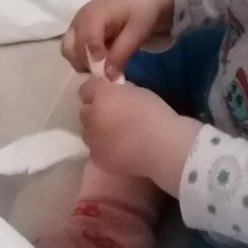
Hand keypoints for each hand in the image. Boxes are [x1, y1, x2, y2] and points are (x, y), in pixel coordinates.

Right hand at [62, 0, 173, 78]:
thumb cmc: (139, 13)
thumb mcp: (136, 33)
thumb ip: (121, 54)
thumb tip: (108, 77)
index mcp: (94, 14)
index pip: (85, 40)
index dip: (93, 60)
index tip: (107, 73)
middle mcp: (79, 19)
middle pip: (71, 49)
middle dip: (87, 64)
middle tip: (107, 71)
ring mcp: (75, 25)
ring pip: (67, 51)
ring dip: (82, 63)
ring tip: (102, 65)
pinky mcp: (76, 31)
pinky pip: (71, 49)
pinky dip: (81, 58)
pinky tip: (99, 59)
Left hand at [78, 79, 200, 192]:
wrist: (164, 147)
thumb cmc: (157, 115)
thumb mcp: (138, 91)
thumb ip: (119, 91)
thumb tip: (113, 94)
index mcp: (102, 95)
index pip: (86, 89)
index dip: (97, 92)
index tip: (108, 96)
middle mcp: (91, 116)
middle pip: (84, 111)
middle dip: (95, 112)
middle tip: (113, 116)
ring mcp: (92, 139)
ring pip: (88, 132)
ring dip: (97, 131)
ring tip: (116, 135)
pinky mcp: (97, 158)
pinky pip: (95, 150)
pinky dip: (103, 148)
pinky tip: (120, 150)